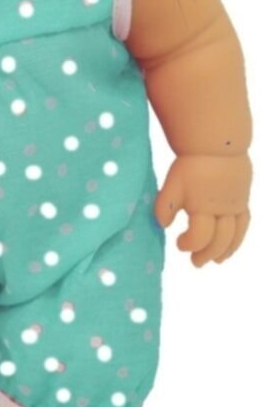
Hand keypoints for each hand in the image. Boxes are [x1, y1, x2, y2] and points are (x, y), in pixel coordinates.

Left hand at [154, 152, 251, 266]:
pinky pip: (245, 223)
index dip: (189, 244)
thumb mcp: (172, 184)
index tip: (178, 243)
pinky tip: (232, 243)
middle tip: (195, 262)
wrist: (218, 144)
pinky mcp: (243, 199)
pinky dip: (239, 237)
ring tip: (216, 260)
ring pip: (235, 235)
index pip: (200, 236)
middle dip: (207, 254)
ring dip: (226, 251)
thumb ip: (165, 206)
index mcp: (203, 207)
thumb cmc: (191, 165)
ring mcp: (236, 205)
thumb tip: (162, 226)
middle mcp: (223, 210)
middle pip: (219, 240)